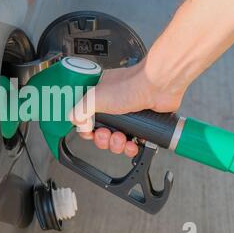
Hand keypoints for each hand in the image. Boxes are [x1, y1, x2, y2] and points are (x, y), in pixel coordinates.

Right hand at [69, 57, 185, 156]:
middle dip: (103, 139)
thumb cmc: (130, 85)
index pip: (86, 118)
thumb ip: (80, 110)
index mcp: (99, 97)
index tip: (89, 132)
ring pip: (116, 140)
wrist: (158, 86)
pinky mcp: (142, 125)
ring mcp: (128, 116)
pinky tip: (132, 144)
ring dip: (117, 145)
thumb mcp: (95, 97)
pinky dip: (131, 147)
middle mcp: (113, 106)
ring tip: (122, 139)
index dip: (86, 129)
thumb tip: (76, 122)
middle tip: (107, 135)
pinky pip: (132, 143)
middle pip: (101, 133)